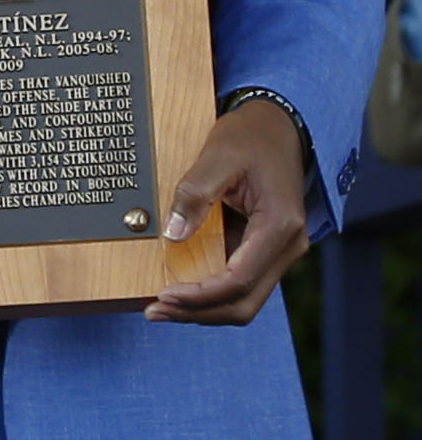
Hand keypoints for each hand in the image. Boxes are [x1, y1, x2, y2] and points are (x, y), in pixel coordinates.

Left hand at [150, 99, 313, 324]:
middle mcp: (286, 246)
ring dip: (203, 308)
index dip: (200, 296)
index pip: (240, 280)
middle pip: (244, 302)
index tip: (162, 295)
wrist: (277, 128)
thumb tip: (174, 234)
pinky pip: (238, 282)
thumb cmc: (250, 138)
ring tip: (160, 306)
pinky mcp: (263, 250)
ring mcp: (277, 251)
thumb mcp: (218, 155)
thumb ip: (195, 194)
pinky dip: (209, 292)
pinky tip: (178, 289)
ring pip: (243, 299)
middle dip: (198, 312)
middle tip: (153, 311)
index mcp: (280, 226)